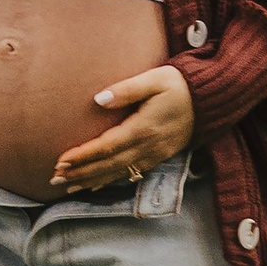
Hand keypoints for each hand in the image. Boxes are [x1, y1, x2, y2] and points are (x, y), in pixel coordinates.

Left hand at [50, 64, 194, 195]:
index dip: (83, 156)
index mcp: (144, 128)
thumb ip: (127, 89)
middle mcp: (148, 146)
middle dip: (81, 172)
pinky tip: (96, 184)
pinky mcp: (159, 156)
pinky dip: (110, 180)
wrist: (211, 100)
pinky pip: (130, 173)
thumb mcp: (155, 79)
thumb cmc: (180, 84)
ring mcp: (155, 154)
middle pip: (109, 164)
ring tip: (68, 186)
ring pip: (118, 172)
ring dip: (92, 180)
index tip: (61, 161)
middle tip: (54, 179)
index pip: (107, 146)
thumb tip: (99, 99)